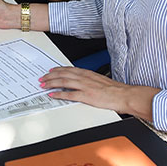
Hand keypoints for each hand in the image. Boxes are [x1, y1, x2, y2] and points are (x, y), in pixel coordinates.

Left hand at [39, 67, 158, 119]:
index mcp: (88, 73)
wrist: (124, 95)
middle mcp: (85, 78)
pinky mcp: (87, 96)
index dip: (57, 70)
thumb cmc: (114, 90)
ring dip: (51, 83)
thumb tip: (81, 82)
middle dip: (50, 76)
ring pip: (63, 82)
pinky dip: (59, 94)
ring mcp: (85, 86)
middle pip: (63, 74)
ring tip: (43, 85)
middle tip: (42, 79)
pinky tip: (52, 95)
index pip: (69, 69)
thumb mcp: (99, 80)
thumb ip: (89, 80)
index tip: (50, 71)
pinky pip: (69, 94)